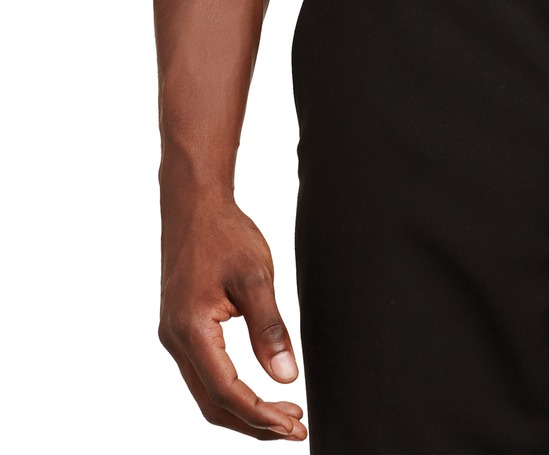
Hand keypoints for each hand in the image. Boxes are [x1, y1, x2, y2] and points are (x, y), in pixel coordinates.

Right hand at [159, 188, 306, 439]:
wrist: (193, 203)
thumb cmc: (224, 233)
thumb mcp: (255, 277)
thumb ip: (269, 329)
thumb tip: (286, 377)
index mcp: (191, 330)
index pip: (226, 391)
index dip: (261, 414)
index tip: (293, 425)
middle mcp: (176, 340)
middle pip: (212, 403)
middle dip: (253, 421)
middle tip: (294, 426)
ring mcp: (174, 335)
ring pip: (206, 391)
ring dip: (243, 408)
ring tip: (283, 412)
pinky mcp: (181, 327)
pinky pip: (203, 372)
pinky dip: (230, 388)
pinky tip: (256, 386)